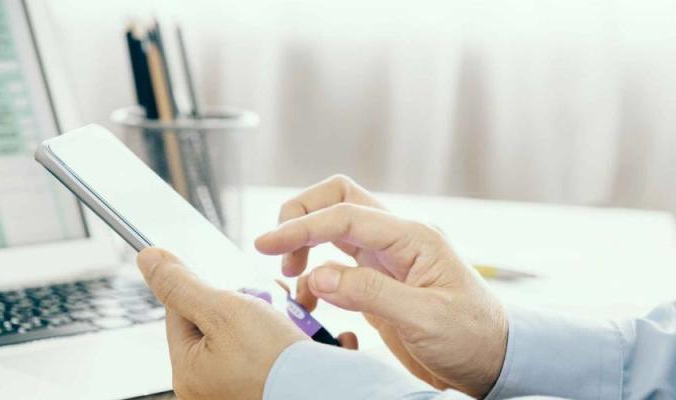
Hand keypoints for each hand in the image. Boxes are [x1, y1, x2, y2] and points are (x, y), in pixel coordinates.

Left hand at [135, 248, 307, 399]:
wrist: (324, 392)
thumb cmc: (273, 362)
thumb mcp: (222, 310)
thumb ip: (183, 285)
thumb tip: (148, 259)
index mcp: (188, 372)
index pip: (180, 313)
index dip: (207, 292)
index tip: (234, 290)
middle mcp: (208, 386)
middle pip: (217, 324)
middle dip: (245, 307)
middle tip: (266, 307)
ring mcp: (238, 389)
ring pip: (248, 335)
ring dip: (270, 320)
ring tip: (288, 325)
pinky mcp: (266, 387)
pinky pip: (271, 353)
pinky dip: (287, 341)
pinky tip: (300, 342)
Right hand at [254, 175, 507, 397]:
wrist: (495, 363)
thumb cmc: (473, 338)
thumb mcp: (425, 318)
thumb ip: (371, 293)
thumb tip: (320, 276)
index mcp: (413, 237)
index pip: (345, 215)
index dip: (301, 226)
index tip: (266, 244)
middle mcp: (397, 240)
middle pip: (338, 199)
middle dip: (300, 216)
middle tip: (277, 252)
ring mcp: (386, 259)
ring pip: (333, 227)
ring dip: (304, 244)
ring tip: (291, 278)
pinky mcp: (377, 282)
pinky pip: (335, 265)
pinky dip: (314, 278)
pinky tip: (310, 303)